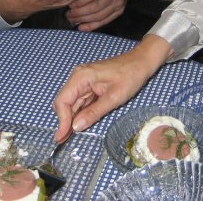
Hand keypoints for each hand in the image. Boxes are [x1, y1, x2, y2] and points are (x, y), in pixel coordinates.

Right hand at [52, 34, 172, 141]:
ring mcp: (83, 81)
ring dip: (72, 118)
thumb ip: (93, 113)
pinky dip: (80, 112)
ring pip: (72, 103)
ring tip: (70, 136)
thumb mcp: (113, 98)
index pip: (63, 101)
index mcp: (81, 77)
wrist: (141, 62)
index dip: (61, 121)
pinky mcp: (89, 85)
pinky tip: (82, 123)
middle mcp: (78, 77)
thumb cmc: (130, 76)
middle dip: (65, 121)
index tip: (62, 137)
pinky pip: (81, 101)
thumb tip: (76, 127)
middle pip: (64, 102)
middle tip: (65, 140)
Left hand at [67, 0, 141, 30]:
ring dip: (84, 20)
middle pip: (95, 8)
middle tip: (68, 14)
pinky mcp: (119, 12)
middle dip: (80, 13)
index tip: (70, 3)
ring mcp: (119, 5)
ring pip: (99, 17)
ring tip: (72, 20)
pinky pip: (104, 21)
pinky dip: (92, 26)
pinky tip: (82, 27)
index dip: (80, 2)